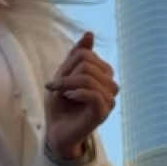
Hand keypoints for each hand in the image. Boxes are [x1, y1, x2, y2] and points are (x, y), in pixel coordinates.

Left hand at [45, 32, 117, 159]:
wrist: (56, 132)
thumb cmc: (60, 105)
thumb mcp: (64, 75)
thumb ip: (77, 55)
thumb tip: (90, 33)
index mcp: (103, 74)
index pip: (86, 54)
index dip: (68, 64)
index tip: (57, 79)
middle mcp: (110, 86)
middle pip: (88, 64)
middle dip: (67, 74)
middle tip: (56, 87)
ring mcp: (109, 100)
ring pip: (90, 78)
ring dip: (68, 84)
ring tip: (61, 93)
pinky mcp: (103, 113)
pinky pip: (94, 94)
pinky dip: (77, 93)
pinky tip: (69, 97)